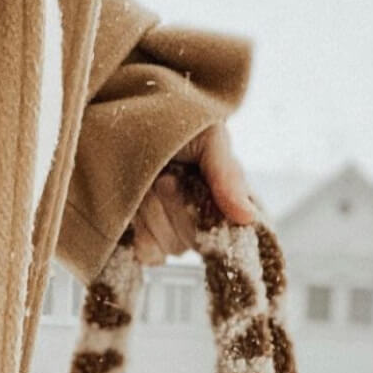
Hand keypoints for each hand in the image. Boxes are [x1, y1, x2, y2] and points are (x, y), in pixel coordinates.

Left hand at [132, 123, 254, 265]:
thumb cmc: (171, 120)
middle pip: (196, 241)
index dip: (208, 213)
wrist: (124, 118)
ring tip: (149, 181)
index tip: (195, 187)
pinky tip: (136, 204)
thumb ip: (228, 176)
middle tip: (166, 174)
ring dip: (155, 212)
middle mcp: (200, 220)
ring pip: (171, 247)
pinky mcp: (145, 241)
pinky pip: (150, 255)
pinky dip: (141, 231)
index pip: (228, 231)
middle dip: (177, 205)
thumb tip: (248, 217)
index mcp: (223, 198)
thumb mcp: (209, 137)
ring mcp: (172, 233)